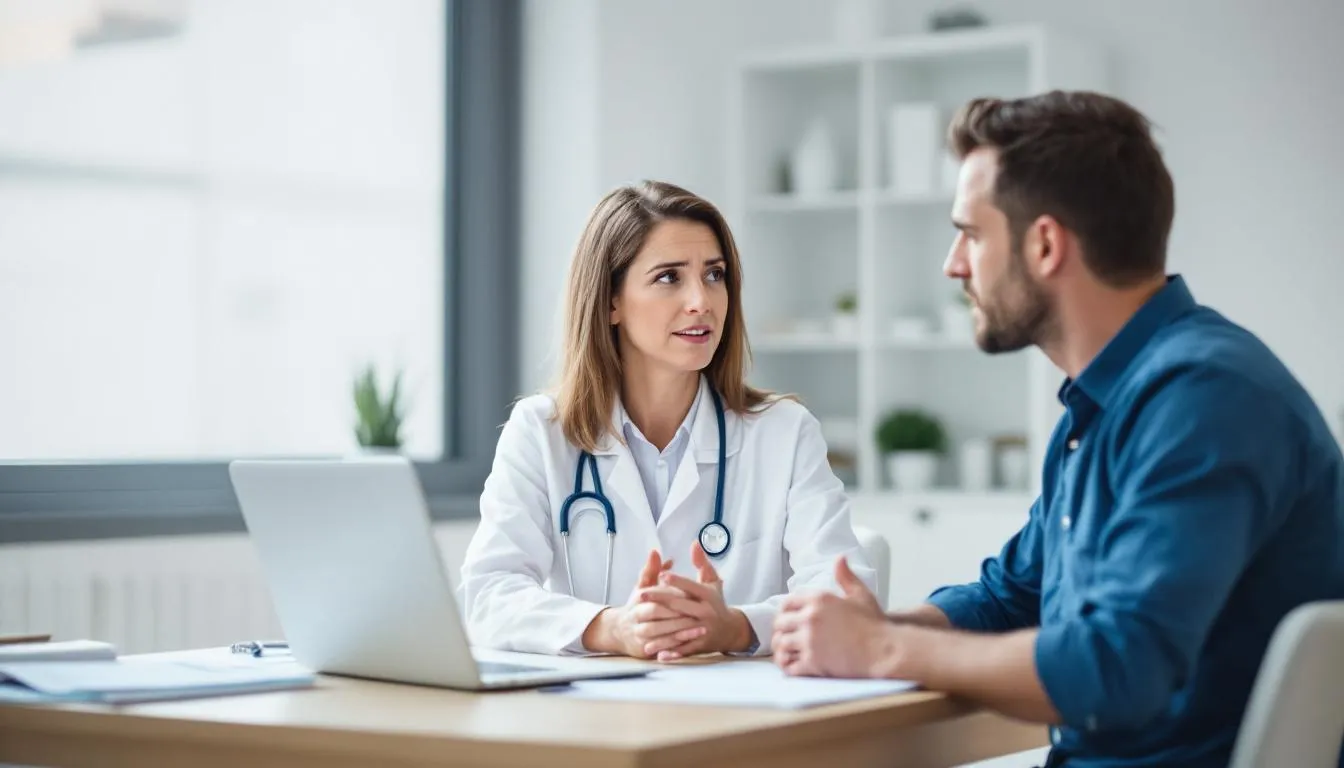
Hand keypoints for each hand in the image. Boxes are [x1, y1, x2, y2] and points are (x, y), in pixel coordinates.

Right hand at [581, 550, 707, 657]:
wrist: (618, 632)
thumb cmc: (637, 607)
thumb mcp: (642, 587)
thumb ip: (651, 570)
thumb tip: (655, 552)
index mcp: (639, 598)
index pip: (656, 594)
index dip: (674, 594)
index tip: (692, 594)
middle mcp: (636, 615)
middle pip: (655, 612)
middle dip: (677, 613)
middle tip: (699, 613)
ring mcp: (638, 633)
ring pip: (658, 632)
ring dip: (679, 630)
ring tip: (700, 629)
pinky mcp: (641, 649)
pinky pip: (659, 648)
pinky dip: (674, 646)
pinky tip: (689, 642)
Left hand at [638, 542, 753, 660]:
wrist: (731, 630)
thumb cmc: (716, 602)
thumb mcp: (712, 581)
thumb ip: (702, 563)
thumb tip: (694, 544)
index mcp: (708, 596)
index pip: (691, 587)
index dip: (676, 581)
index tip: (661, 575)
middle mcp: (706, 612)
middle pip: (681, 605)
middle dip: (660, 600)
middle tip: (641, 595)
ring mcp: (703, 630)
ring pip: (679, 630)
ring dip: (661, 632)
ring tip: (642, 631)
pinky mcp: (701, 645)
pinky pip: (685, 649)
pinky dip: (672, 653)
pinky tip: (659, 655)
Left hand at [772, 556, 890, 677]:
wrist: (885, 651)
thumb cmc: (875, 625)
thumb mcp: (861, 595)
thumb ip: (846, 577)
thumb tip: (840, 558)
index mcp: (819, 599)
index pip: (787, 603)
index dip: (785, 612)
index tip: (789, 619)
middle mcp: (810, 618)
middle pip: (780, 623)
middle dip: (782, 630)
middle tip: (788, 637)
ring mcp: (810, 641)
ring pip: (781, 644)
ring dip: (784, 649)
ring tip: (790, 652)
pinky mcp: (813, 662)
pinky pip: (790, 666)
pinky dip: (789, 667)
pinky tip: (795, 666)